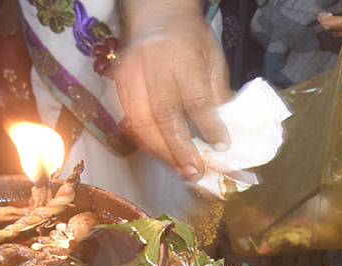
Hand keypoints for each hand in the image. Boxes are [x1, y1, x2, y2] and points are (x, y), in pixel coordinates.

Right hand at [115, 0, 230, 179]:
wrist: (156, 16)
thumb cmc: (190, 39)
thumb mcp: (212, 59)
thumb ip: (216, 94)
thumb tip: (222, 133)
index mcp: (181, 56)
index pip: (195, 98)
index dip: (209, 125)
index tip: (221, 145)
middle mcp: (152, 66)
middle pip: (164, 116)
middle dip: (181, 150)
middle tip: (196, 172)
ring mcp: (131, 76)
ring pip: (142, 124)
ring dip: (162, 153)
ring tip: (181, 170)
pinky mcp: (119, 86)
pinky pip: (131, 122)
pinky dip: (148, 143)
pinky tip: (164, 156)